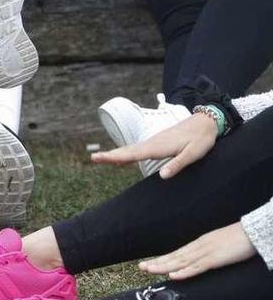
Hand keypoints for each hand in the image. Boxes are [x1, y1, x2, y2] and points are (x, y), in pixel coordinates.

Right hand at [91, 113, 217, 178]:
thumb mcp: (193, 154)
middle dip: (110, 155)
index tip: (99, 157)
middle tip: (93, 158)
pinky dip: (126, 153)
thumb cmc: (201, 139)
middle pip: (127, 151)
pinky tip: (122, 158)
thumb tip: (162, 177)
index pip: (133, 154)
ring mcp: (154, 141)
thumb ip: (178, 164)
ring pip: (131, 149)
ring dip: (116, 154)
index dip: (115, 157)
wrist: (206, 122)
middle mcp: (153, 143)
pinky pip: (137, 149)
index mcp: (159, 147)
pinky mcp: (157, 142)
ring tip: (101, 159)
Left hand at [139, 223, 256, 279]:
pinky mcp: (214, 259)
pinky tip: (173, 276)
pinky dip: (184, 272)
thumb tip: (197, 258)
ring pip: (180, 262)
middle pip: (174, 257)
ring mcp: (205, 253)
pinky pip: (197, 267)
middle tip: (140, 267)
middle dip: (157, 263)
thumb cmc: (236, 239)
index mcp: (198, 244)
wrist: (251, 232)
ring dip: (164, 267)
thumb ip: (205, 251)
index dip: (162, 260)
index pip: (176, 254)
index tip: (148, 264)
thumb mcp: (216, 244)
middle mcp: (197, 248)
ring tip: (149, 270)